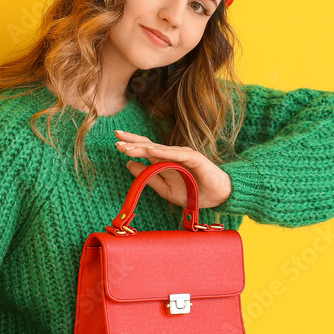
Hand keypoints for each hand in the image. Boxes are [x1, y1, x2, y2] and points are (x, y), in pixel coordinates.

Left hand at [114, 130, 231, 208]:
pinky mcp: (194, 158)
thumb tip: (128, 165)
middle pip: (149, 145)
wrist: (218, 198)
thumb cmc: (192, 192)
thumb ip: (147, 177)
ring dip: (142, 147)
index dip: (131, 145)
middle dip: (132, 141)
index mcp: (164, 161)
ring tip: (126, 147)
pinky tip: (150, 150)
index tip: (115, 142)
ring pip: (159, 149)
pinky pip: (176, 154)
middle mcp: (172, 155)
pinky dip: (163, 151)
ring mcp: (183, 155)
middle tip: (116, 136)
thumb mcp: (165, 189)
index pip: (145, 150)